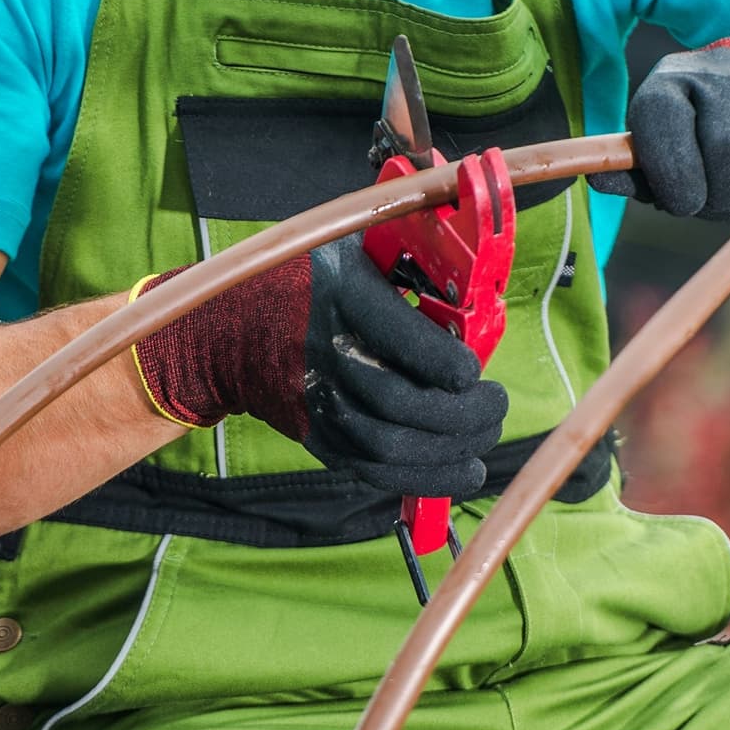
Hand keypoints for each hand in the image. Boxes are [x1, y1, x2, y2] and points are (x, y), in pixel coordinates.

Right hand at [132, 243, 507, 496]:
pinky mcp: (322, 439)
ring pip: (394, 447)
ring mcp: (321, 404)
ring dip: (453, 451)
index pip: (404, 342)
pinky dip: (428, 478)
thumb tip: (479, 288)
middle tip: (495, 404)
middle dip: (465, 414)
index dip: (451, 366)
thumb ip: (415, 262)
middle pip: (403, 404)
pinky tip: (462, 470)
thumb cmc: (311, 280)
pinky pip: (378, 472)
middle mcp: (328, 355)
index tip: (474, 370)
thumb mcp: (358, 250)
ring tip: (484, 438)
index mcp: (341, 296)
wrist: (234, 329)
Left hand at [612, 38, 729, 224]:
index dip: (674, 173)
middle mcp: (724, 66)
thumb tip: (597, 179)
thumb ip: (637, 174)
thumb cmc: (712, 146)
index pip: (663, 117)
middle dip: (725, 195)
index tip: (685, 202)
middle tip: (725, 203)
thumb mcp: (669, 159)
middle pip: (727, 145)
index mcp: (673, 81)